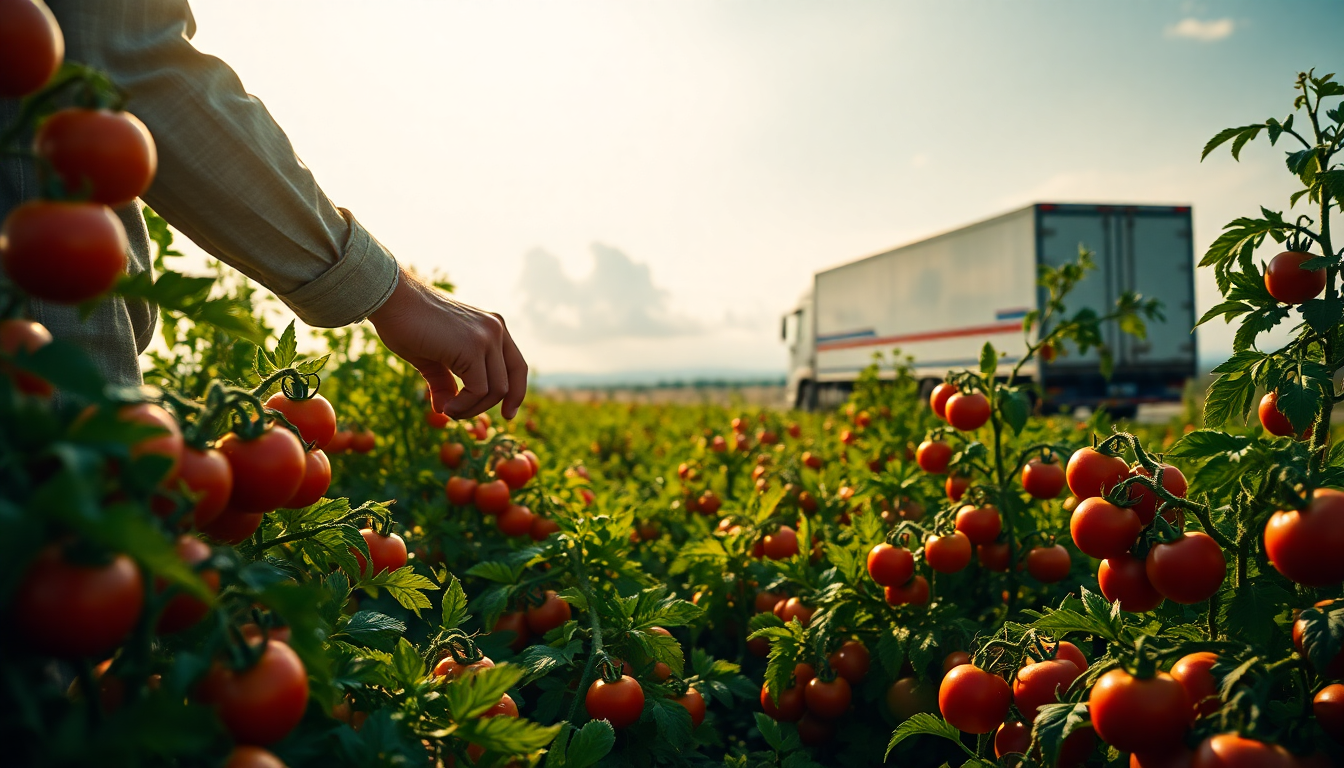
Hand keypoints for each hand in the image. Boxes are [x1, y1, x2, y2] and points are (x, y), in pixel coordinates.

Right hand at [368, 268, 526, 419]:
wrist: (392, 302)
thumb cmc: (407, 325)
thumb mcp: (432, 359)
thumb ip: (445, 382)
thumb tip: (446, 410)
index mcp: (492, 328)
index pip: (516, 366)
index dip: (517, 393)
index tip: (508, 414)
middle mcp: (496, 330)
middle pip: (511, 382)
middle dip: (487, 407)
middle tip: (460, 416)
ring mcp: (487, 337)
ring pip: (497, 390)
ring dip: (472, 409)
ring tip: (448, 411)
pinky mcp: (473, 347)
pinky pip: (479, 390)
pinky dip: (464, 406)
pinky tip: (446, 408)